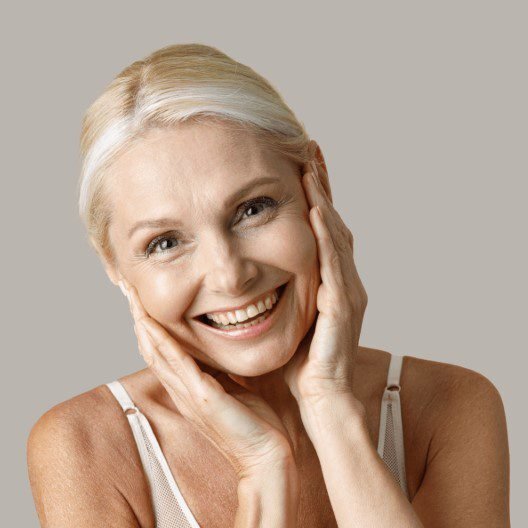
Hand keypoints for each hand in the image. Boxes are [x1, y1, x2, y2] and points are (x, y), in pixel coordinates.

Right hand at [118, 278, 294, 479]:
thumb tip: (219, 351)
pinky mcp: (203, 398)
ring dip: (143, 324)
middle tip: (127, 289)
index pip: (162, 352)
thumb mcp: (234, 389)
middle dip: (139, 317)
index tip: (143, 300)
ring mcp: (189, 395)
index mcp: (189, 389)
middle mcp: (182, 391)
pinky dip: (163, 343)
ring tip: (132, 298)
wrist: (266, 456)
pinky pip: (178, 365)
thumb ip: (220, 372)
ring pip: (158, 354)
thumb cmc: (254, 425)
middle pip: (151, 349)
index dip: (150, 326)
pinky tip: (151, 325)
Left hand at [283, 150, 367, 409]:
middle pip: (331, 223)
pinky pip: (334, 265)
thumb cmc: (296, 362)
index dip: (310, 195)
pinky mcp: (344, 308)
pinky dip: (326, 237)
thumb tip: (238, 272)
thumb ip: (272, 291)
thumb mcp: (282, 317)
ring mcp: (347, 292)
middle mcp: (341, 280)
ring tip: (311, 167)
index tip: (298, 163)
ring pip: (336, 236)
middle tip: (309, 149)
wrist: (318, 400)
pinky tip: (315, 211)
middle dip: (321, 186)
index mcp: (326, 281)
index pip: (318, 229)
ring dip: (323, 201)